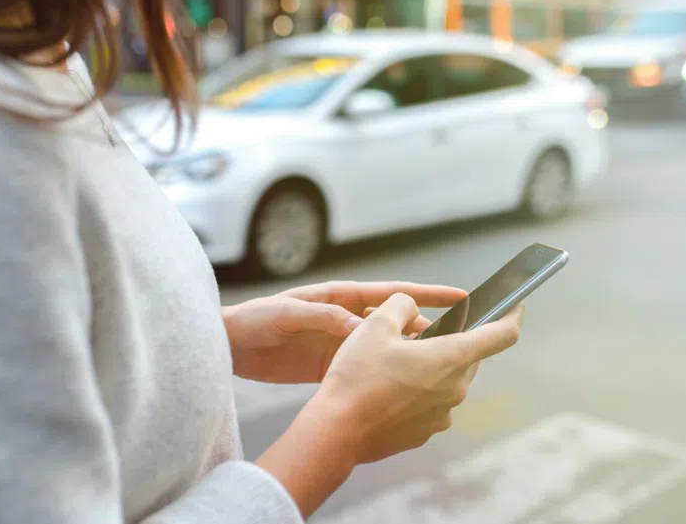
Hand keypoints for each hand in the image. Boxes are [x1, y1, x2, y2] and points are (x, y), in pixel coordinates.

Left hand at [223, 282, 467, 383]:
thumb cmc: (253, 320)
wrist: (226, 346)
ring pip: (384, 350)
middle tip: (458, 344)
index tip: (459, 296)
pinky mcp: (328, 368)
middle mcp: (344, 318)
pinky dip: (382, 378)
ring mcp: (338, 343)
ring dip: (408, 358)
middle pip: (395, 324)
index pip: (391, 294)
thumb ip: (324, 317)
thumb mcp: (288, 314)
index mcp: (339, 298)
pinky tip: (401, 392)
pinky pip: (364, 371)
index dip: (426, 294)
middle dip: (426, 332)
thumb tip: (362, 325)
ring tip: (437, 370)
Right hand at [308, 293, 523, 463]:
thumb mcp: (375, 324)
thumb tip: (411, 307)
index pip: (501, 335)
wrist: (336, 431)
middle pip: (467, 357)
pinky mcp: (424, 432)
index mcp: (452, 358)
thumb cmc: (358, 375)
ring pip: (446, 380)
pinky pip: (429, 402)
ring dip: (430, 366)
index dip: (512, 315)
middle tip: (417, 331)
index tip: (516, 305)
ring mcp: (441, 414)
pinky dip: (416, 390)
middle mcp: (455, 389)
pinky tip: (385, 387)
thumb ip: (401, 305)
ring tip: (393, 359)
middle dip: (450, 340)